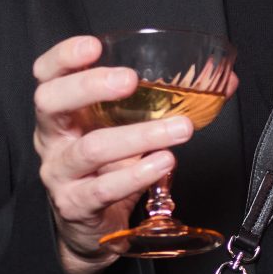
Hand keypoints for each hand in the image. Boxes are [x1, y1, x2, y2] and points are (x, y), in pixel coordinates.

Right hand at [33, 36, 194, 273]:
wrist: (91, 227)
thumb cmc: (109, 168)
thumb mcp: (127, 131)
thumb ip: (165, 104)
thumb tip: (225, 82)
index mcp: (62, 113)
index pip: (47, 76)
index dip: (64, 58)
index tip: (93, 46)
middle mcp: (52, 139)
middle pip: (51, 103)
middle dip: (89, 86)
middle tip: (130, 80)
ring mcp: (60, 173)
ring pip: (91, 148)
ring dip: (139, 136)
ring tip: (179, 129)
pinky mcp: (76, 204)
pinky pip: (103, 188)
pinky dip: (137, 175)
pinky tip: (163, 163)